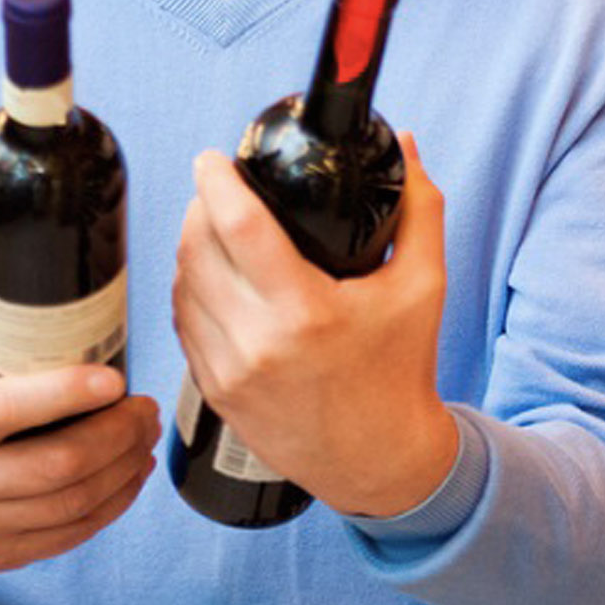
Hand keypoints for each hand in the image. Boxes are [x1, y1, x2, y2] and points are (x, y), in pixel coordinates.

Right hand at [0, 310, 161, 572]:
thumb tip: (49, 292)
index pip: (5, 411)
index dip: (65, 394)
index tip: (113, 378)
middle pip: (57, 464)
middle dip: (117, 433)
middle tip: (144, 407)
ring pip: (74, 502)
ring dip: (125, 466)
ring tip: (145, 434)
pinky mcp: (1, 555)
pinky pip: (74, 533)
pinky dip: (115, 501)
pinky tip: (131, 473)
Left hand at [171, 135, 457, 518]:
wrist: (380, 460)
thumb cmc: (402, 372)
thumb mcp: (423, 287)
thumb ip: (420, 209)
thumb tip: (403, 144)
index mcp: (307, 312)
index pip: (238, 227)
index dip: (216, 181)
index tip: (213, 159)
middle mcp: (259, 343)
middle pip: (196, 249)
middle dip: (199, 208)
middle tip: (217, 189)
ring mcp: (229, 371)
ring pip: (181, 285)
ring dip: (189, 247)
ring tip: (212, 229)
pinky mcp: (215, 391)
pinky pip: (183, 323)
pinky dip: (189, 291)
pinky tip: (210, 277)